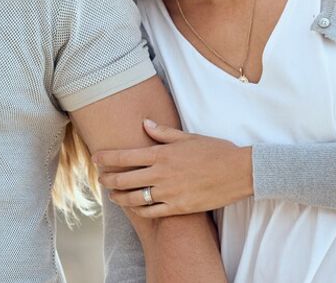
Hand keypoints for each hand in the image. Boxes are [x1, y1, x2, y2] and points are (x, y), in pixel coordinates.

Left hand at [93, 119, 252, 217]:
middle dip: (107, 179)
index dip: (106, 158)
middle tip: (100, 179)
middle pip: (124, 178)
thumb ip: (163, 133)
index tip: (96, 158)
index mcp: (162, 154)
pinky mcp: (178, 208)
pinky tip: (134, 207)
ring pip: (134, 198)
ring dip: (119, 197)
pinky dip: (139, 210)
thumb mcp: (188, 137)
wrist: (239, 172)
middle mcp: (161, 174)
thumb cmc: (215, 151)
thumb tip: (144, 123)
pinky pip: (151, 212)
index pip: (125, 156)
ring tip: (113, 195)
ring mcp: (169, 193)